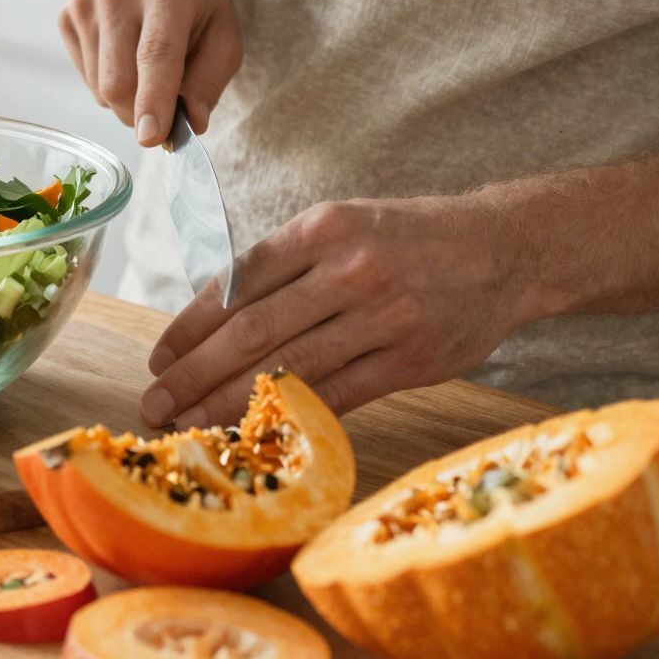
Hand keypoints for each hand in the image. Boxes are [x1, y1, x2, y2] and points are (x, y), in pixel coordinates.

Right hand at [58, 0, 242, 146]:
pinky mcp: (68, 13)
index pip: (155, 52)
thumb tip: (190, 122)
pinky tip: (125, 57)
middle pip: (118, 80)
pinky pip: (85, 78)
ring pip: (99, 86)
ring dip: (127, 99)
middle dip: (141, 113)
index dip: (153, 99)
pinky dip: (107, 84)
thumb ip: (209, 82)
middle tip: (166, 112)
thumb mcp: (225, 40)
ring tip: (147, 69)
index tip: (151, 137)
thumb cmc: (198, 8)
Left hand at [140, 189, 535, 426]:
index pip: (237, 282)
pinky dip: (293, 418)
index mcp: (322, 227)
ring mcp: (382, 315)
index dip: (189, 325)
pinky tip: (258, 434)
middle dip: (194, 372)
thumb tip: (214, 309)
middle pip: (252, 329)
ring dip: (230, 403)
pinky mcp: (410, 359)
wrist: (503, 249)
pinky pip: (338, 395)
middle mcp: (348, 268)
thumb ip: (286, 263)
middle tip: (155, 403)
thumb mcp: (345, 224)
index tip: (158, 357)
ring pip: (288, 368)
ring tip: (192, 426)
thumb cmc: (410, 238)